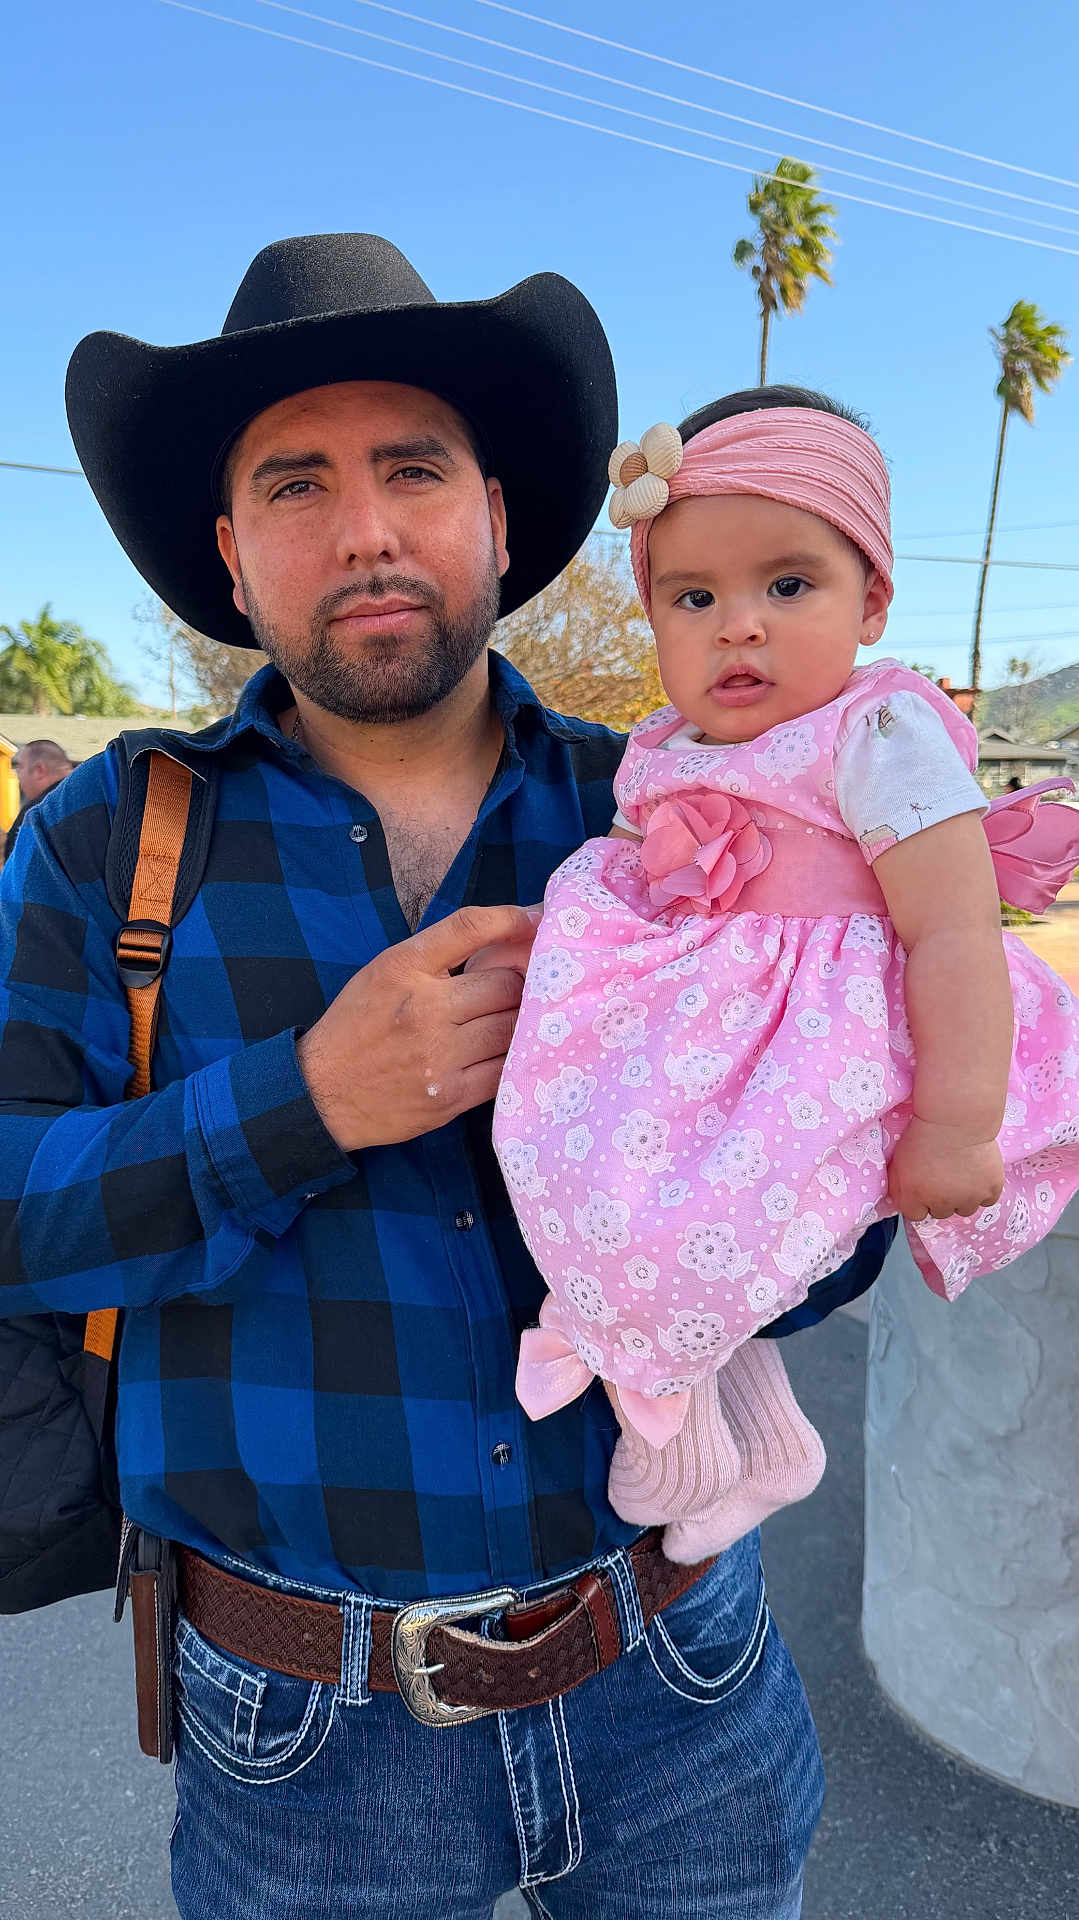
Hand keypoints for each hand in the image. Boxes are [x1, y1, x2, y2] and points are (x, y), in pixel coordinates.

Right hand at [297, 905, 537, 1152]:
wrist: (323, 1093)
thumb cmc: (358, 1026)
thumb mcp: (384, 972)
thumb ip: (436, 955)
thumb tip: (503, 936)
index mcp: (403, 968)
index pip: (469, 927)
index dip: (512, 918)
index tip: (535, 920)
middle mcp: (424, 1008)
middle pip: (506, 984)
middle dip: (519, 984)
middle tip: (519, 989)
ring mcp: (439, 1055)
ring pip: (511, 1027)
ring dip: (519, 1023)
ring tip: (512, 1022)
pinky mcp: (451, 1096)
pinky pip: (505, 1070)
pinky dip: (511, 1059)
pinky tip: (504, 1054)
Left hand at [885, 1116, 1004, 1222]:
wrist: (956, 1118)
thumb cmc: (924, 1133)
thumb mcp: (898, 1160)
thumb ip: (897, 1185)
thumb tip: (900, 1200)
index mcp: (915, 1197)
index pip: (915, 1215)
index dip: (919, 1200)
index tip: (923, 1187)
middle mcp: (942, 1203)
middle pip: (941, 1213)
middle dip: (941, 1199)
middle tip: (944, 1175)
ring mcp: (968, 1198)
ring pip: (965, 1209)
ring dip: (963, 1197)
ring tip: (962, 1173)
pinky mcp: (991, 1190)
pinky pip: (987, 1199)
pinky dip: (984, 1189)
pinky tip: (978, 1172)